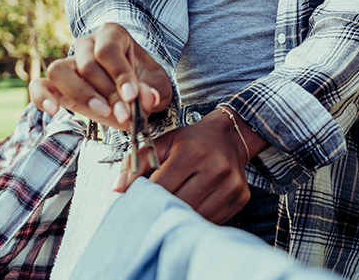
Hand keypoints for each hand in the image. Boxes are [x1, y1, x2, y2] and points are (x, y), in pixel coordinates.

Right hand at [28, 23, 171, 131]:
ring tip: (102, 113)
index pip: (108, 51)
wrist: (130, 90)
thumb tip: (148, 98)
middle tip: (125, 114)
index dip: (120, 75)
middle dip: (107, 92)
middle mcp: (86, 44)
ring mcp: (68, 62)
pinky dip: (42, 97)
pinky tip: (53, 110)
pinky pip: (39, 85)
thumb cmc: (143, 81)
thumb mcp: (156, 84)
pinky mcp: (55, 83)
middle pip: (87, 63)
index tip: (131, 97)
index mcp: (111, 35)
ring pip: (59, 70)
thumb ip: (153, 90)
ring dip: (81, 95)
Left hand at [129, 113, 251, 223]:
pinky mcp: (239, 197)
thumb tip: (118, 188)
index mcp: (192, 152)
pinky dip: (196, 220)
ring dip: (178, 218)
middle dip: (160, 210)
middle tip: (149, 213)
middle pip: (177, 204)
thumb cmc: (194, 141)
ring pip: (194, 216)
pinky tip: (188, 214)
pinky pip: (211, 219)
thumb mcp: (164, 143)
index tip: (137, 203)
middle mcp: (214, 168)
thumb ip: (138, 162)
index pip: (161, 186)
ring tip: (168, 214)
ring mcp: (230, 185)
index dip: (145, 198)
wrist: (231, 137)